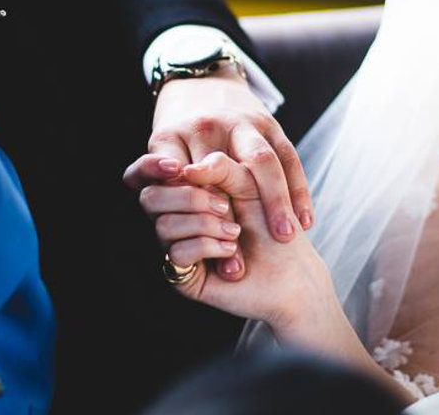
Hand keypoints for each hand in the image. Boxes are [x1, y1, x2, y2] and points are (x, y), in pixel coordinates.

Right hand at [142, 151, 334, 329]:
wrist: (291, 268)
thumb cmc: (271, 220)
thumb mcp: (249, 180)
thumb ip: (219, 166)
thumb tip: (185, 171)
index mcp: (183, 185)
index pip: (147, 172)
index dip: (150, 167)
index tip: (175, 168)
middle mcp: (173, 214)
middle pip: (149, 197)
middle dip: (189, 198)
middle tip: (224, 206)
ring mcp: (173, 244)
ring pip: (162, 224)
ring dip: (205, 225)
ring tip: (235, 232)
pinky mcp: (180, 272)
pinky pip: (176, 253)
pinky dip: (208, 247)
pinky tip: (230, 251)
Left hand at [146, 68, 312, 239]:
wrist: (202, 83)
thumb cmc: (179, 133)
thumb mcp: (157, 150)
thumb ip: (149, 177)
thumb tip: (156, 216)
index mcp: (176, 135)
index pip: (185, 178)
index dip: (199, 210)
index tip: (214, 241)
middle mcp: (209, 127)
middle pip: (227, 171)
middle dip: (236, 214)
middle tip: (247, 253)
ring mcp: (243, 123)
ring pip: (265, 162)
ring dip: (278, 200)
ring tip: (286, 236)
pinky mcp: (271, 124)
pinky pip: (289, 158)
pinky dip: (299, 189)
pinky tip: (306, 219)